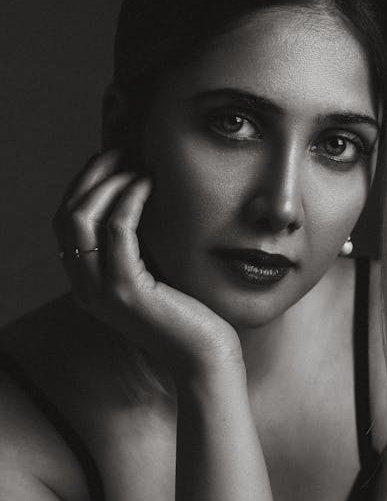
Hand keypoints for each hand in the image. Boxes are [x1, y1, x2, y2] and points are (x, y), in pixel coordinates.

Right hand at [52, 149, 242, 387]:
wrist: (201, 356)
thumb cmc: (183, 311)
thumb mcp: (149, 272)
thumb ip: (133, 244)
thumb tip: (133, 192)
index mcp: (85, 281)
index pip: (64, 221)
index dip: (83, 184)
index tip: (109, 158)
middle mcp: (82, 287)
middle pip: (67, 214)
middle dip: (92, 175)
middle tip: (123, 151)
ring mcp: (100, 291)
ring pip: (82, 217)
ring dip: (109, 181)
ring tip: (139, 163)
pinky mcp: (126, 291)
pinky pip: (118, 230)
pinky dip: (130, 198)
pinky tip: (150, 183)